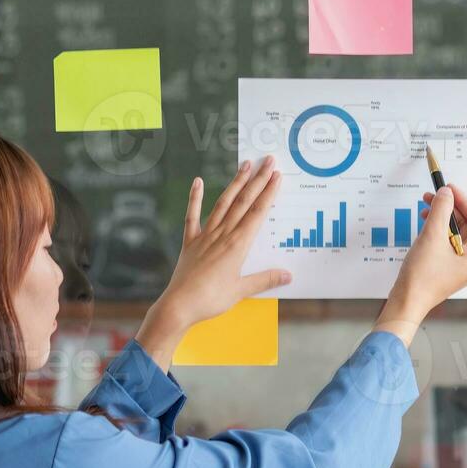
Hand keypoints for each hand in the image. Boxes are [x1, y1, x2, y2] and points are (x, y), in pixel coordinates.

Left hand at [135, 156, 289, 368]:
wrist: (178, 306)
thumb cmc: (210, 300)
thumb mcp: (241, 291)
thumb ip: (264, 280)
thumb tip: (287, 275)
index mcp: (237, 246)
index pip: (257, 213)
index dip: (268, 193)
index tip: (276, 176)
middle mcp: (222, 235)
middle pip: (243, 202)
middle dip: (257, 180)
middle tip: (268, 160)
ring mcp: (204, 236)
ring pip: (223, 204)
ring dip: (235, 183)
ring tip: (245, 165)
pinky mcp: (190, 242)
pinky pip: (192, 216)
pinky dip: (194, 198)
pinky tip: (197, 181)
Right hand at [375, 183, 466, 346]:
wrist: (407, 302)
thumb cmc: (421, 277)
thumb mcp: (432, 236)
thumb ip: (441, 209)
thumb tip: (446, 193)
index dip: (463, 200)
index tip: (449, 188)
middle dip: (450, 207)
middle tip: (434, 195)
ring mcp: (464, 265)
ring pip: (457, 232)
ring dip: (443, 217)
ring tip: (427, 206)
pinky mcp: (451, 267)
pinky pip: (449, 242)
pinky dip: (439, 230)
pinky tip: (427, 223)